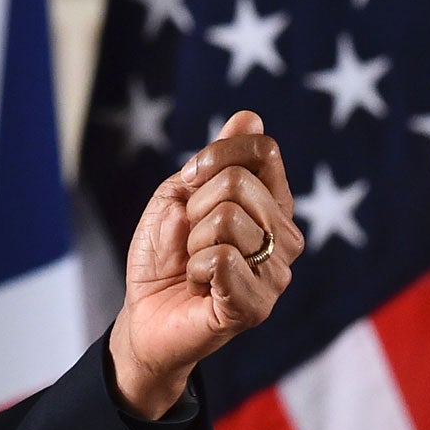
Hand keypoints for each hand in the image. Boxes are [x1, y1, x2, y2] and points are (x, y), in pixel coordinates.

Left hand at [109, 110, 302, 416]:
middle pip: (238, 184)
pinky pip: (222, 260)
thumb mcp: (179, 195)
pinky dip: (195, 268)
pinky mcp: (256, 306)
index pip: (262, 151)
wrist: (143, 311)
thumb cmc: (163, 253)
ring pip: (227, 221)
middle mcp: (285, 238)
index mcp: (271, 204)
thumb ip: (215, 160)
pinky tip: (199, 286)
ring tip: (196, 265)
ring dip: (193, 242)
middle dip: (195, 208)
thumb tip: (250, 117)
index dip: (214, 158)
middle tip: (191, 240)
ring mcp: (276, 274)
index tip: (191, 184)